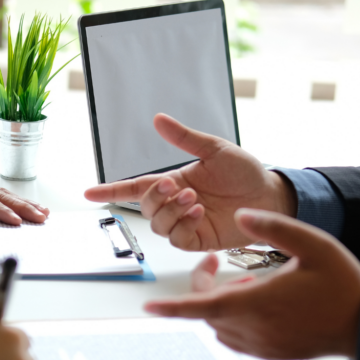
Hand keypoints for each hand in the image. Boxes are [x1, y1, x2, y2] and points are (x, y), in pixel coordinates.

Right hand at [83, 114, 297, 250]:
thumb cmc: (245, 172)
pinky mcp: (199, 240)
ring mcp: (187, 224)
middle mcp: (176, 204)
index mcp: (175, 181)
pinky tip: (198, 212)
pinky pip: (177, 238)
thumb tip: (158, 119)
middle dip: (155, 197)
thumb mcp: (214, 149)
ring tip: (193, 198)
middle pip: (146, 207)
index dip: (112, 190)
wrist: (271, 195)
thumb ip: (185, 138)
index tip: (88, 192)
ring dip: (170, 211)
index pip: (135, 188)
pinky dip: (183, 225)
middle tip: (175, 186)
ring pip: (158, 225)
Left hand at [144, 209, 359, 359]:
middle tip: (216, 264)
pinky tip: (260, 302)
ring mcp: (260, 345)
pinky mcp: (268, 353)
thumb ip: (273, 227)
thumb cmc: (342, 286)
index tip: (150, 307)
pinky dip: (234, 319)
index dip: (172, 307)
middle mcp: (253, 328)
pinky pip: (235, 337)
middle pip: (207, 310)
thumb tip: (242, 216)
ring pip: (219, 324)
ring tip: (250, 284)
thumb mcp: (312, 243)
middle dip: (206, 287)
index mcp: (257, 302)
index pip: (201, 306)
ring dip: (222, 303)